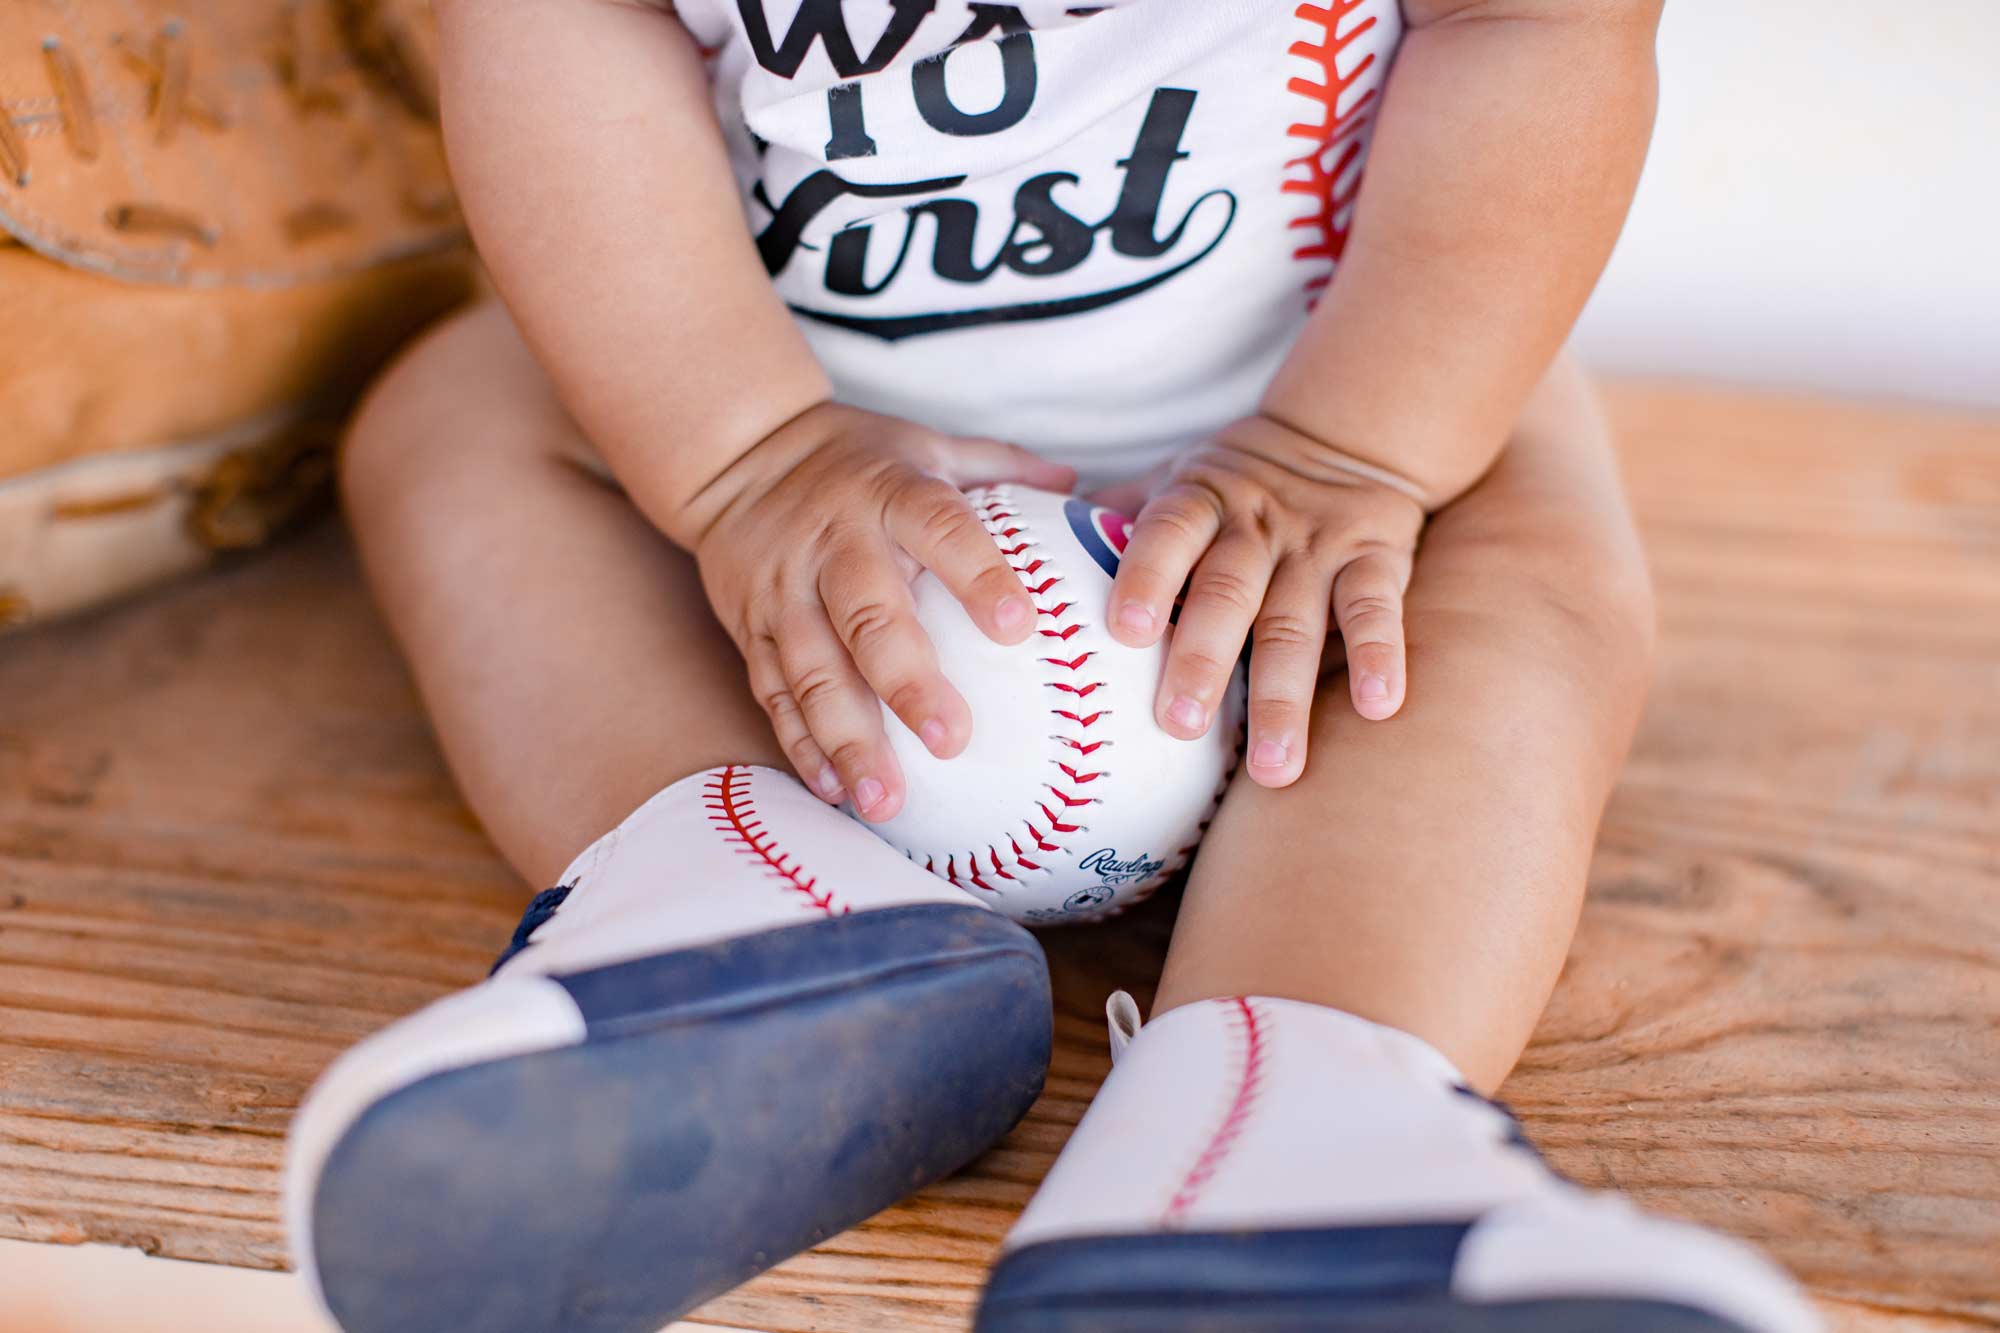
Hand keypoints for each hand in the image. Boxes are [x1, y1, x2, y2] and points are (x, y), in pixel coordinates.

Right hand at [689, 402, 1076, 819]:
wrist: (736, 456)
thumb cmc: (856, 459)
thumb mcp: (928, 444)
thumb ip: (1002, 468)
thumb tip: (1088, 493)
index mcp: (890, 495)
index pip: (940, 528)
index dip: (977, 574)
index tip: (1021, 625)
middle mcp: (835, 545)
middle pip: (870, 617)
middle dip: (909, 684)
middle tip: (954, 742)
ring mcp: (786, 592)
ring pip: (815, 671)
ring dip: (848, 739)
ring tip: (885, 800)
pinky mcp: (752, 630)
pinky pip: (775, 693)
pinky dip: (801, 743)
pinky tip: (833, 790)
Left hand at [1107, 414, 1426, 787]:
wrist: (1346, 433)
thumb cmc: (1233, 488)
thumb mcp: (1174, 484)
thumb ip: (1111, 521)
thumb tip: (1019, 564)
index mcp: (1195, 502)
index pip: (1164, 533)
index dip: (1145, 576)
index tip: (1123, 631)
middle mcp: (1254, 524)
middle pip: (1225, 593)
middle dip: (1203, 660)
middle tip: (1179, 727)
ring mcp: (1317, 544)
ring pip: (1297, 622)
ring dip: (1284, 697)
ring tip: (1275, 771)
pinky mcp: (1378, 559)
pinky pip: (1376, 610)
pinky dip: (1380, 656)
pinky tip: (1379, 709)